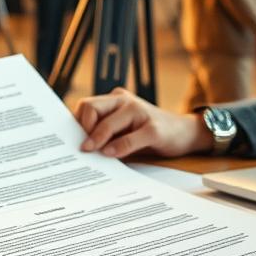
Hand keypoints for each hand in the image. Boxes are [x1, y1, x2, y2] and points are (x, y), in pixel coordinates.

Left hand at [73, 87, 212, 158]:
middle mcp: (125, 101)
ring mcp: (140, 112)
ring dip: (96, 139)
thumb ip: (104, 132)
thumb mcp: (123, 129)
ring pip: (108, 122)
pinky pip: (130, 138)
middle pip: (91, 107)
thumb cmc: (147, 132)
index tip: (70, 140)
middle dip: (82, 129)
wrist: (184, 132)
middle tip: (80, 147)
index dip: (76, 124)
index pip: (86, 106)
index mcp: (115, 100)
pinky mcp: (153, 128)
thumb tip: (78, 146)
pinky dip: (118, 148)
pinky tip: (110, 155)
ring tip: (89, 152)